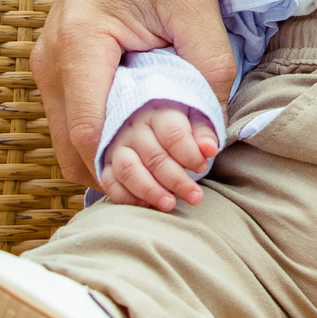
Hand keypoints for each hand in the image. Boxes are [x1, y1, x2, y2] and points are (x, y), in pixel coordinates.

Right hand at [29, 0, 238, 191]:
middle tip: (174, 195)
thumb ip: (210, 62)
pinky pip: (74, 123)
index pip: (88, 131)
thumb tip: (217, 127)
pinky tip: (145, 148)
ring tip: (166, 177)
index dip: (126, 169)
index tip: (170, 188)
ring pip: (70, 142)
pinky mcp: (60, 69)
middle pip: (74, 148)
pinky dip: (105, 144)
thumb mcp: (196, 2)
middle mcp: (51, 61)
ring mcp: (49, 67)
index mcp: (79, 43)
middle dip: (121, 177)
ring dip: (112, 164)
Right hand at [97, 101, 221, 209]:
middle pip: (153, 156)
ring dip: (150, 191)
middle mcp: (133, 128)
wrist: (144, 115)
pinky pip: (110, 182)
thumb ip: (203, 132)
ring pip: (129, 170)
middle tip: (195, 197)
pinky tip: (147, 205)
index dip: (189, 154)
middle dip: (176, 180)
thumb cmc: (176, 119)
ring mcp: (116, 145)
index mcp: (158, 112)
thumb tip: (210, 149)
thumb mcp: (194, 116)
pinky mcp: (106, 162)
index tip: (203, 167)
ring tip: (170, 205)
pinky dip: (127, 197)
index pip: (172, 134)